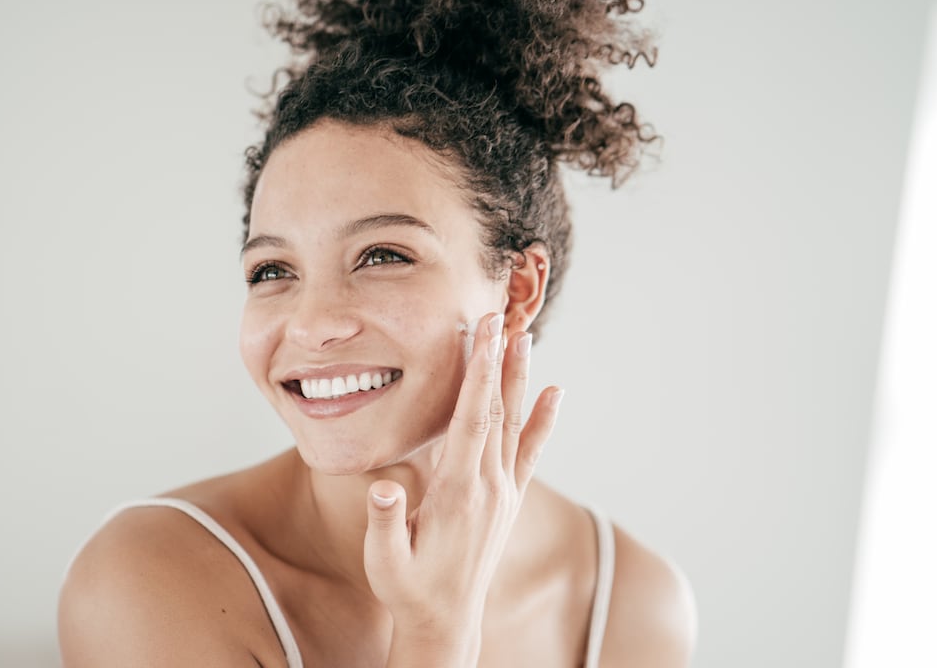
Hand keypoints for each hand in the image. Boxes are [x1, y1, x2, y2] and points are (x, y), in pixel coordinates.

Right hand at [363, 312, 563, 643]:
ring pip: (515, 424)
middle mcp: (488, 487)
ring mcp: (503, 492)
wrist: (446, 621)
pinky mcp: (508, 499)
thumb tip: (381, 491)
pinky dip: (545, 420)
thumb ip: (384, 524)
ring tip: (524, 337)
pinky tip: (555, 393)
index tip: (483, 335)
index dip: (478, 375)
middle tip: (502, 316)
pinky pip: (531, 451)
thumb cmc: (408, 588)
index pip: (472, 421)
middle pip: (497, 411)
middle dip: (499, 361)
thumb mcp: (384, 561)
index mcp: (458, 493)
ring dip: (520, 379)